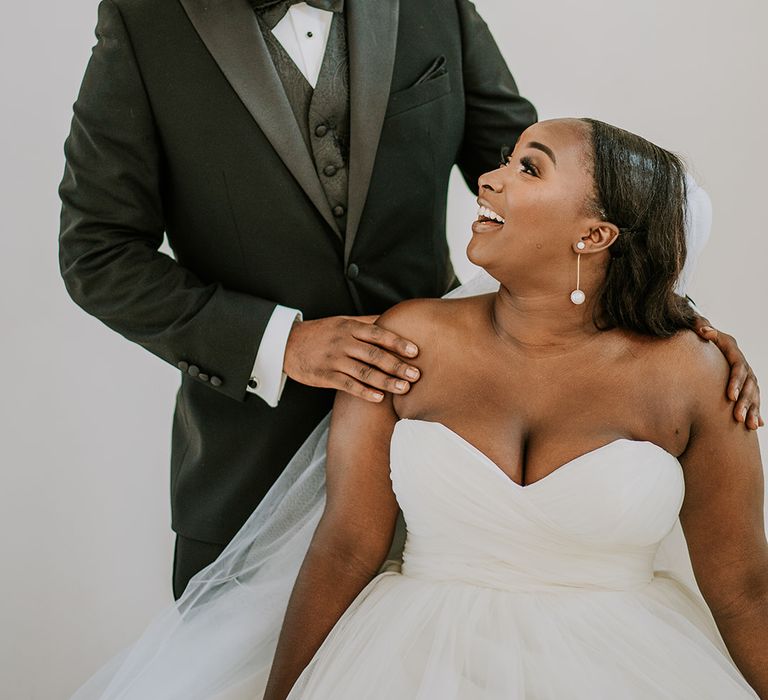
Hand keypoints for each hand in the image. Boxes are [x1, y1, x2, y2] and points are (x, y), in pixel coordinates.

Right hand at [283, 315, 420, 401]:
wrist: (288, 344)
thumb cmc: (322, 333)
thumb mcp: (343, 322)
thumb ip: (367, 322)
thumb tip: (393, 318)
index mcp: (349, 328)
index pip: (378, 333)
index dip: (397, 342)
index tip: (415, 351)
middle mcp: (343, 343)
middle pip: (374, 354)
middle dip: (396, 365)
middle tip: (416, 374)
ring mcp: (334, 360)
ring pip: (363, 371)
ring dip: (385, 381)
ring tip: (404, 388)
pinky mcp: (326, 376)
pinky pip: (348, 385)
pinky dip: (365, 392)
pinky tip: (380, 398)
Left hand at [693, 316, 762, 429]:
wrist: (713, 342)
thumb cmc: (705, 337)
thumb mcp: (705, 330)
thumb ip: (704, 328)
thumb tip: (703, 330)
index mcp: (735, 355)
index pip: (738, 369)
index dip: (736, 383)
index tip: (730, 397)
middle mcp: (745, 367)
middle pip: (749, 386)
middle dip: (745, 402)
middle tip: (738, 417)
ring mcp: (748, 378)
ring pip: (754, 396)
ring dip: (753, 411)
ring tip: (749, 425)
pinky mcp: (748, 387)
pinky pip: (755, 401)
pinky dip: (758, 413)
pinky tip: (759, 425)